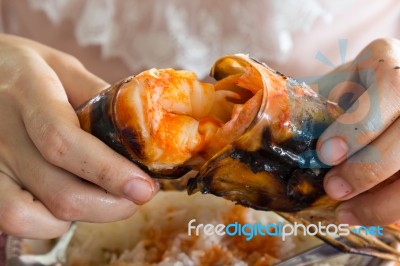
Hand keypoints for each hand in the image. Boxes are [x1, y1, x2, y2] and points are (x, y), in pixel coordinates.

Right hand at [0, 34, 157, 238]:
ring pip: (29, 216)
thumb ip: (96, 94)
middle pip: (57, 191)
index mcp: (27, 92)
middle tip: (138, 195)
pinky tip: (66, 206)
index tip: (144, 187)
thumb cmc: (21, 69)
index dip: (108, 171)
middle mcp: (0, 132)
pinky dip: (46, 224)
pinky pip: (9, 220)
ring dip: (81, 216)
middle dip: (111, 205)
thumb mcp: (60, 66)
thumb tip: (137, 129)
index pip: (64, 141)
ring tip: (104, 199)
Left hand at [316, 38, 399, 224]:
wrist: (387, 87)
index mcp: (390, 62)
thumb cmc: (355, 89)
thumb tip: (274, 131)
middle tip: (333, 189)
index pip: (390, 88)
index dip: (359, 127)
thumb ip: (315, 102)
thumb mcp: (337, 84)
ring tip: (347, 214)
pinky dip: (393, 207)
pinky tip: (370, 215)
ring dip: (384, 200)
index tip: (326, 155)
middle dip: (368, 168)